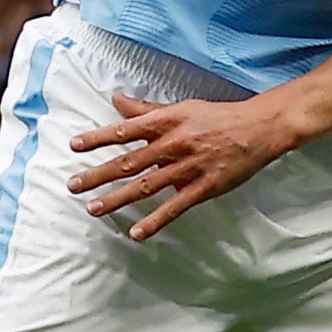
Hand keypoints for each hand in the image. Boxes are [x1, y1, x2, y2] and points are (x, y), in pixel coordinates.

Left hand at [69, 95, 301, 239]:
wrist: (258, 128)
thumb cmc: (217, 117)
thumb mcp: (181, 108)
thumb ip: (147, 110)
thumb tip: (116, 99)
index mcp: (167, 122)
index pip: (125, 130)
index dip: (98, 138)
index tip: (74, 146)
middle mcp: (174, 144)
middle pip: (129, 162)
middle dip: (98, 174)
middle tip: (73, 185)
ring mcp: (188, 168)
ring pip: (146, 185)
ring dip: (117, 198)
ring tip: (94, 208)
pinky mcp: (204, 188)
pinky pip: (175, 207)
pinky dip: (155, 220)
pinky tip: (136, 232)